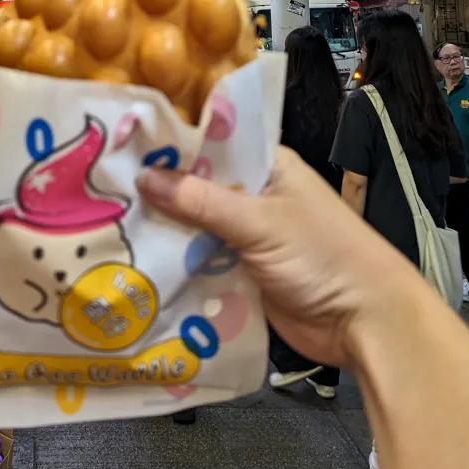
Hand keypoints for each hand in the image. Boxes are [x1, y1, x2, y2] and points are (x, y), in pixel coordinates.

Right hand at [136, 147, 418, 370]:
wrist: (365, 323)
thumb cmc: (321, 255)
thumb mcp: (260, 221)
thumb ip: (201, 200)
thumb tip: (143, 176)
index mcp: (266, 167)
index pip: (209, 146)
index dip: (169, 148)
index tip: (119, 150)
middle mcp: (254, 196)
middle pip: (196, 188)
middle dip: (158, 194)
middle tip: (102, 194)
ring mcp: (247, 236)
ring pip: (195, 227)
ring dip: (165, 232)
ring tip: (109, 228)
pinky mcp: (242, 273)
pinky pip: (202, 262)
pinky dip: (178, 263)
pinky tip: (138, 263)